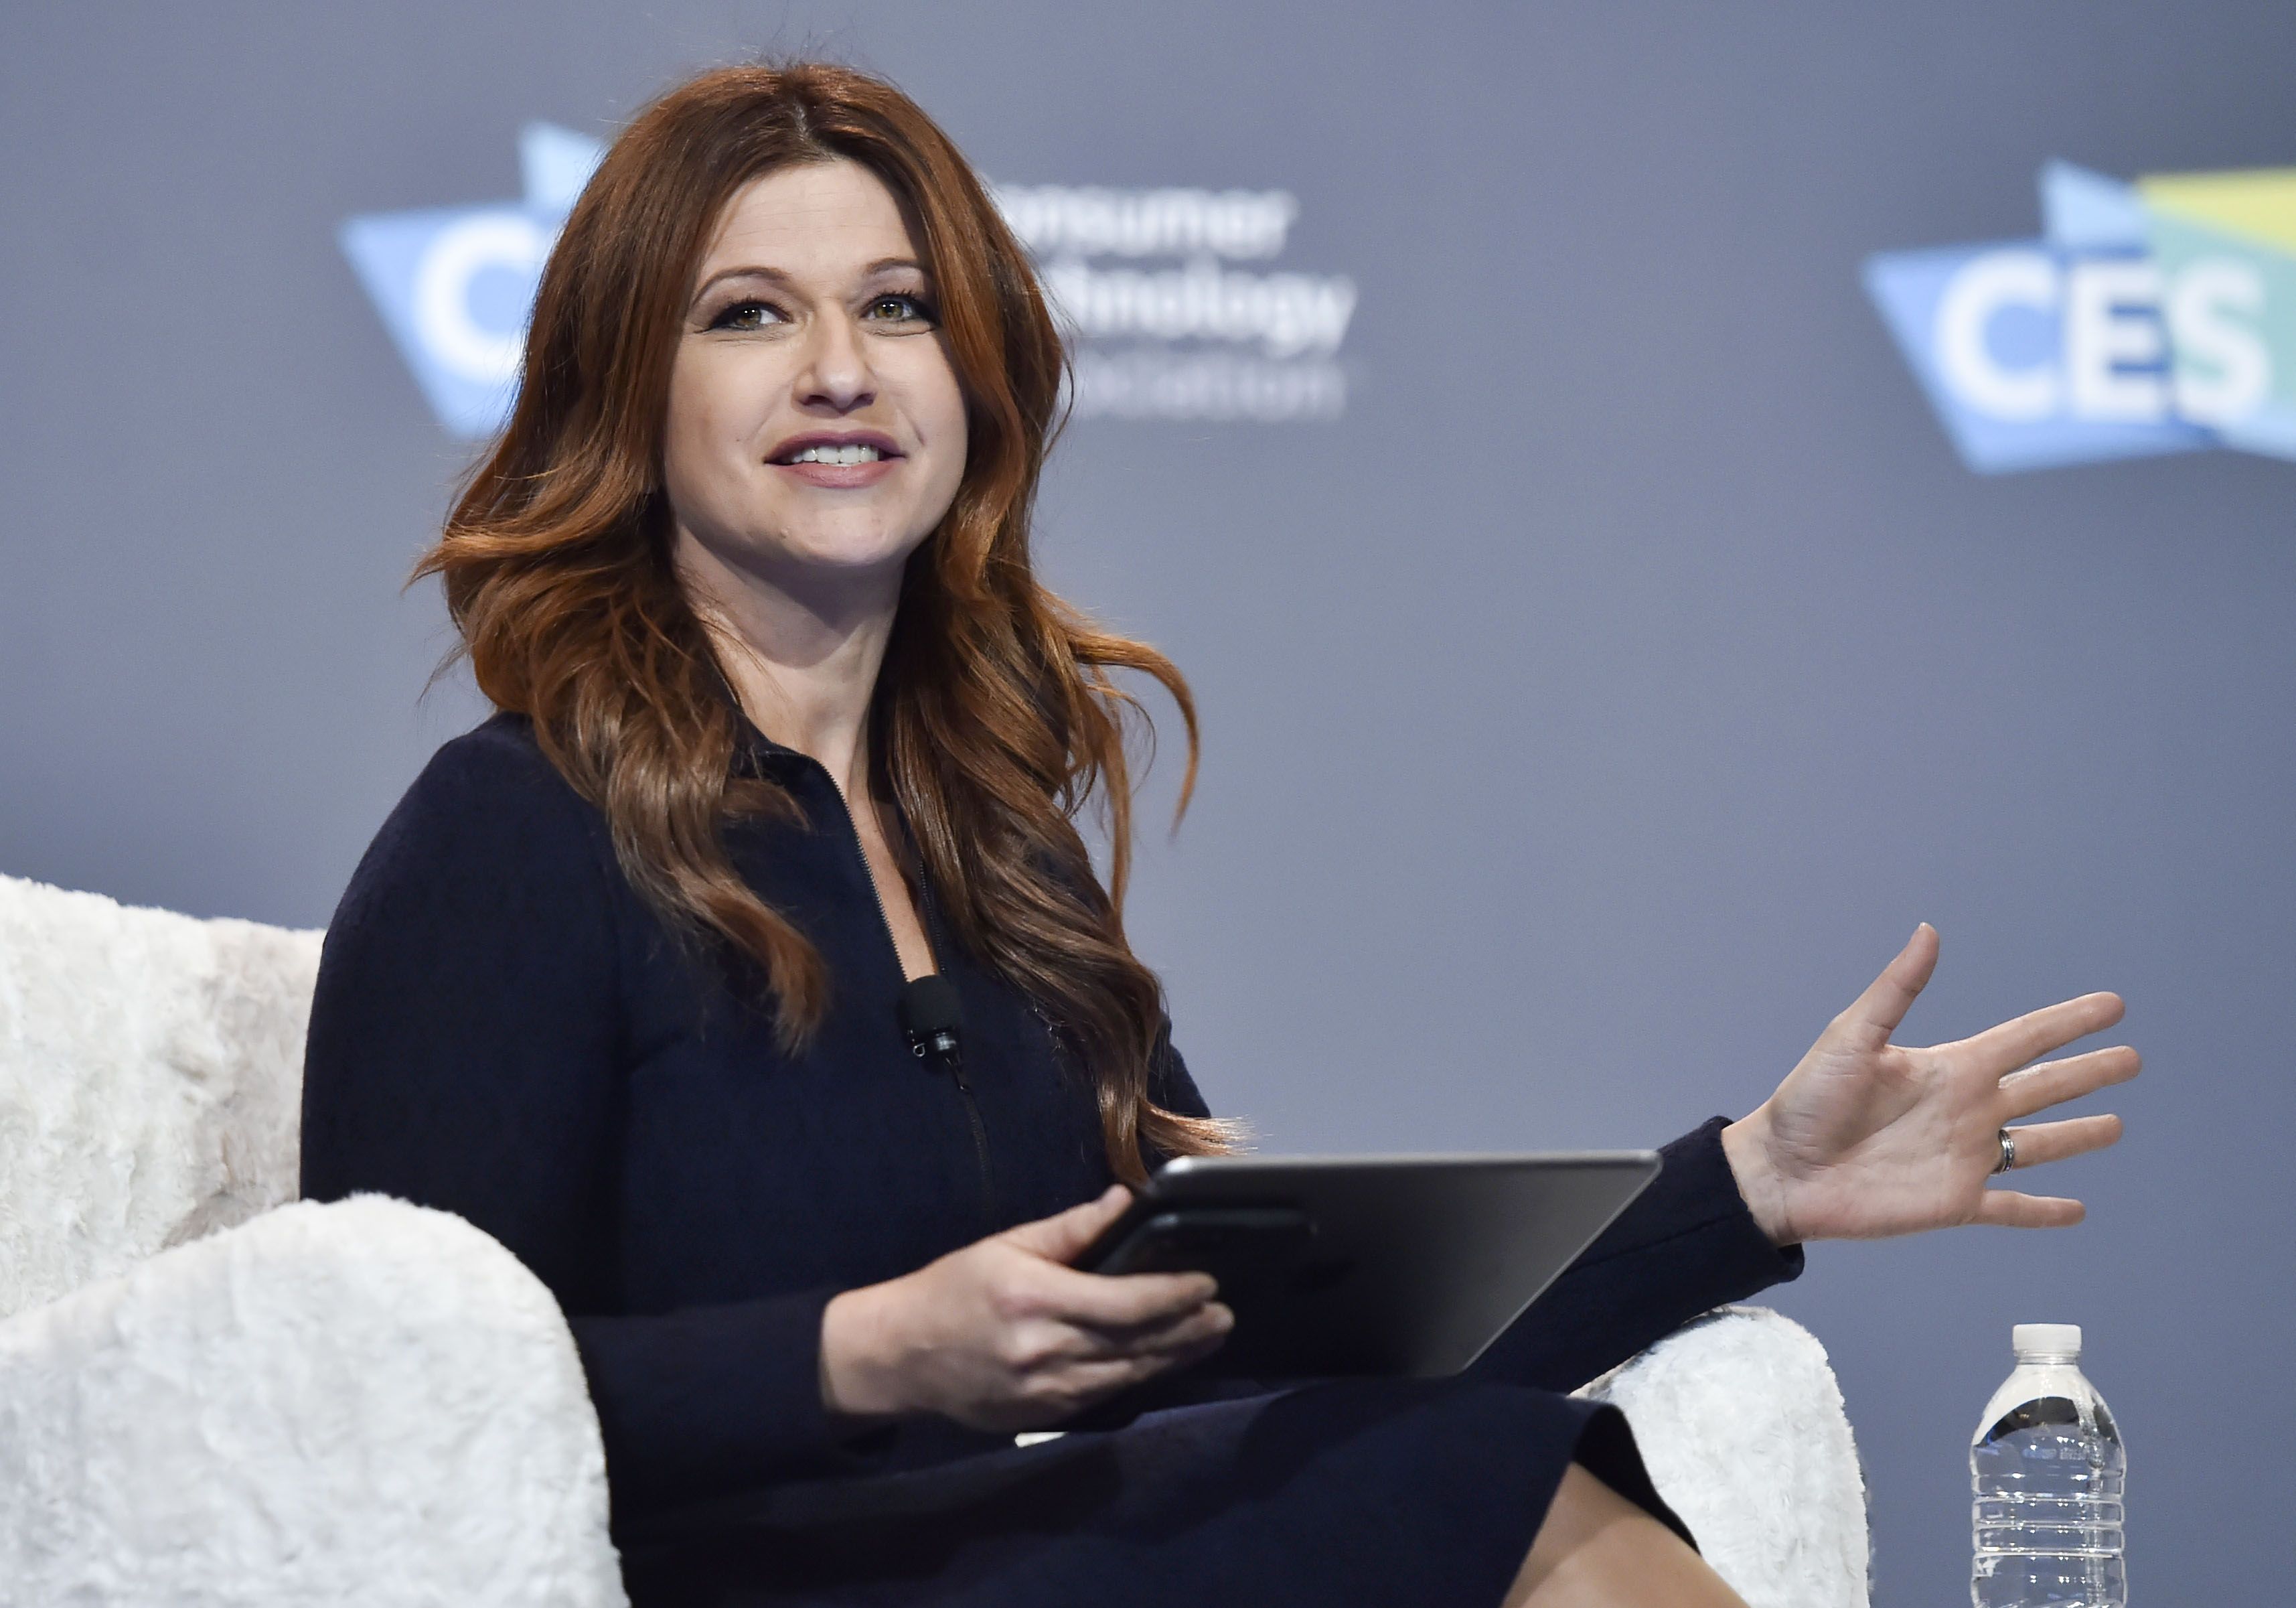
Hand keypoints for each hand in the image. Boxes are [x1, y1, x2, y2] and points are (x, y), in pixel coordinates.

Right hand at [819, 1186, 1233, 1432]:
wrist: (901, 1356)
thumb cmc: (952, 1289)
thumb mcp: (1006, 1244)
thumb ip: (1071, 1229)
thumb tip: (1125, 1202)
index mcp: (1036, 1299)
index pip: (1126, 1303)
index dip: (1174, 1295)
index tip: (1207, 1282)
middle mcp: (1045, 1351)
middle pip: (1137, 1345)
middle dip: (1188, 1330)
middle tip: (1225, 1314)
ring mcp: (1045, 1392)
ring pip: (1128, 1376)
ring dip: (1174, 1357)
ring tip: (1209, 1337)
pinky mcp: (1043, 1417)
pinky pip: (1104, 1397)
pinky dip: (1139, 1377)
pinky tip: (1162, 1362)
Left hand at [1721, 924, 2137, 1245]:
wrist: (1780, 1170)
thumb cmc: (1807, 1102)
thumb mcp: (1853, 1036)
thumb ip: (1897, 989)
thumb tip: (1928, 932)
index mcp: (1948, 1068)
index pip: (2025, 1039)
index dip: (2068, 1022)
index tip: (2112, 1005)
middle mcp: (1966, 1110)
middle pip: (2045, 1086)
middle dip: (2088, 1072)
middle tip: (2132, 1058)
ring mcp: (1965, 1158)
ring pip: (2038, 1145)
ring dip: (2078, 1136)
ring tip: (2116, 1125)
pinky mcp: (1956, 1203)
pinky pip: (2013, 1210)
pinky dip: (2045, 1212)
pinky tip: (2077, 1211)